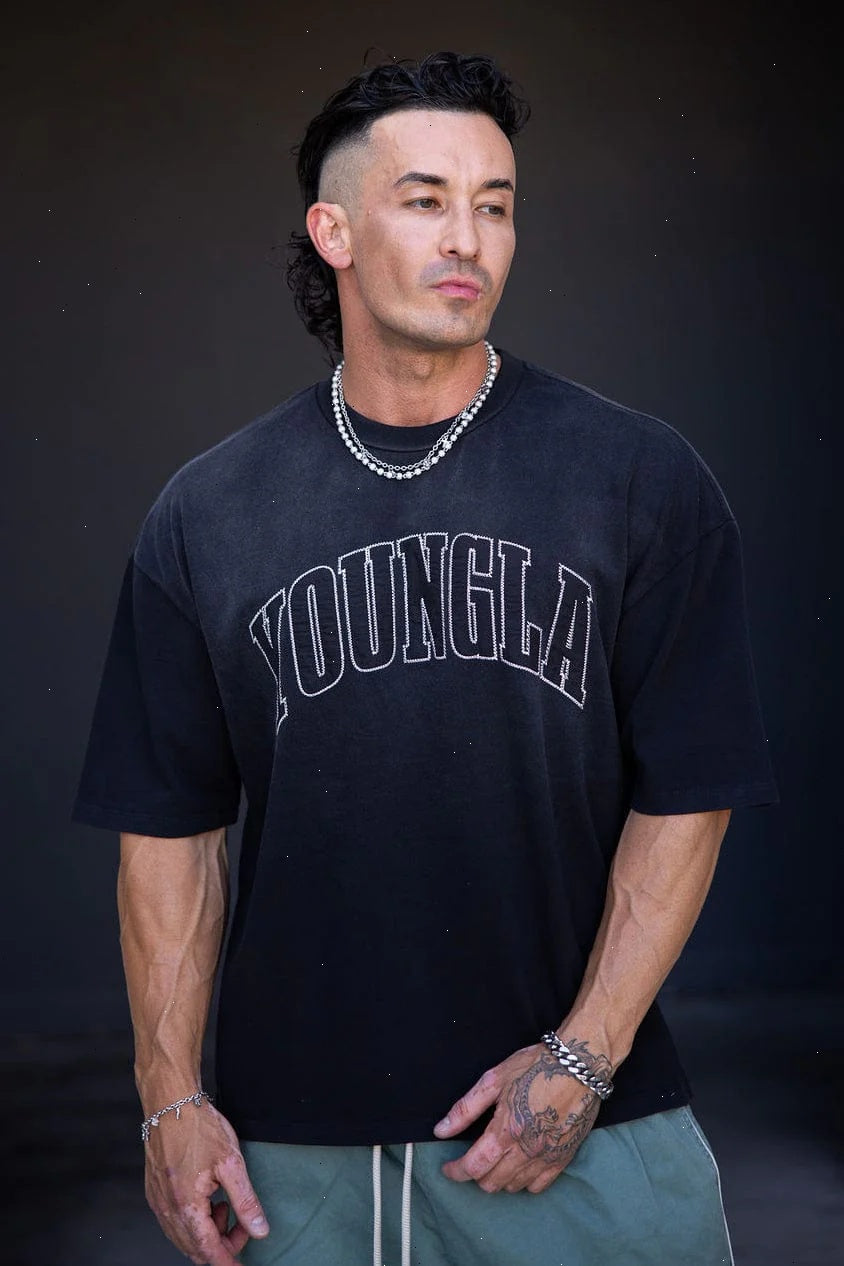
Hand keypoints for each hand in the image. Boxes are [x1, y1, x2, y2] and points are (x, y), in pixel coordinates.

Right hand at [144, 1100, 268, 1263]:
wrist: (170, 1102)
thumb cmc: (198, 1126)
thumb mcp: (231, 1163)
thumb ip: (245, 1201)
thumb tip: (259, 1230)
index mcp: (185, 1206)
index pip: (208, 1250)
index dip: (227, 1262)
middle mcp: (166, 1210)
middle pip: (194, 1248)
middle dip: (221, 1246)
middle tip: (243, 1230)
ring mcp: (157, 1202)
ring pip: (183, 1237)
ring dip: (208, 1234)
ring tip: (226, 1209)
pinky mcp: (155, 1192)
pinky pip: (174, 1222)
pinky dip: (194, 1222)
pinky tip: (209, 1202)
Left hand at [433, 1042, 601, 1193]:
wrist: (579, 1066)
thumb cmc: (535, 1066)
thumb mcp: (494, 1079)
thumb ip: (465, 1109)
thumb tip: (440, 1131)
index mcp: (505, 1130)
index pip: (473, 1166)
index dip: (456, 1172)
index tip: (448, 1169)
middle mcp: (526, 1150)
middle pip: (492, 1182)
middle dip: (475, 1175)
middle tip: (472, 1160)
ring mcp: (546, 1157)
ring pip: (513, 1186)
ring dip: (498, 1179)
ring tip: (494, 1161)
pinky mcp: (564, 1158)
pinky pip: (539, 1185)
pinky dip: (524, 1182)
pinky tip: (519, 1167)